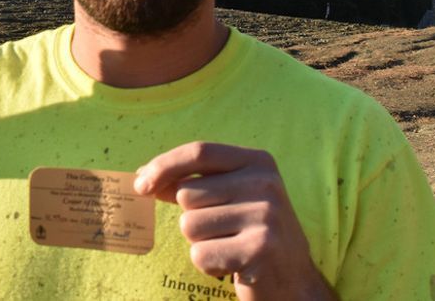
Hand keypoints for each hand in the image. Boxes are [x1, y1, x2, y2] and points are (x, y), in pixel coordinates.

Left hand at [134, 142, 335, 299]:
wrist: (294, 282)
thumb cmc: (251, 234)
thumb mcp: (229, 197)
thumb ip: (192, 183)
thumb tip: (143, 177)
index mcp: (259, 162)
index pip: (198, 152)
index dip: (163, 166)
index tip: (140, 185)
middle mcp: (265, 184)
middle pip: (187, 193)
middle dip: (192, 217)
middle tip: (224, 231)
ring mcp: (265, 217)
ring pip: (189, 225)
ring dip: (201, 243)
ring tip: (231, 247)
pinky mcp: (259, 251)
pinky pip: (200, 254)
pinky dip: (208, 265)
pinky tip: (235, 265)